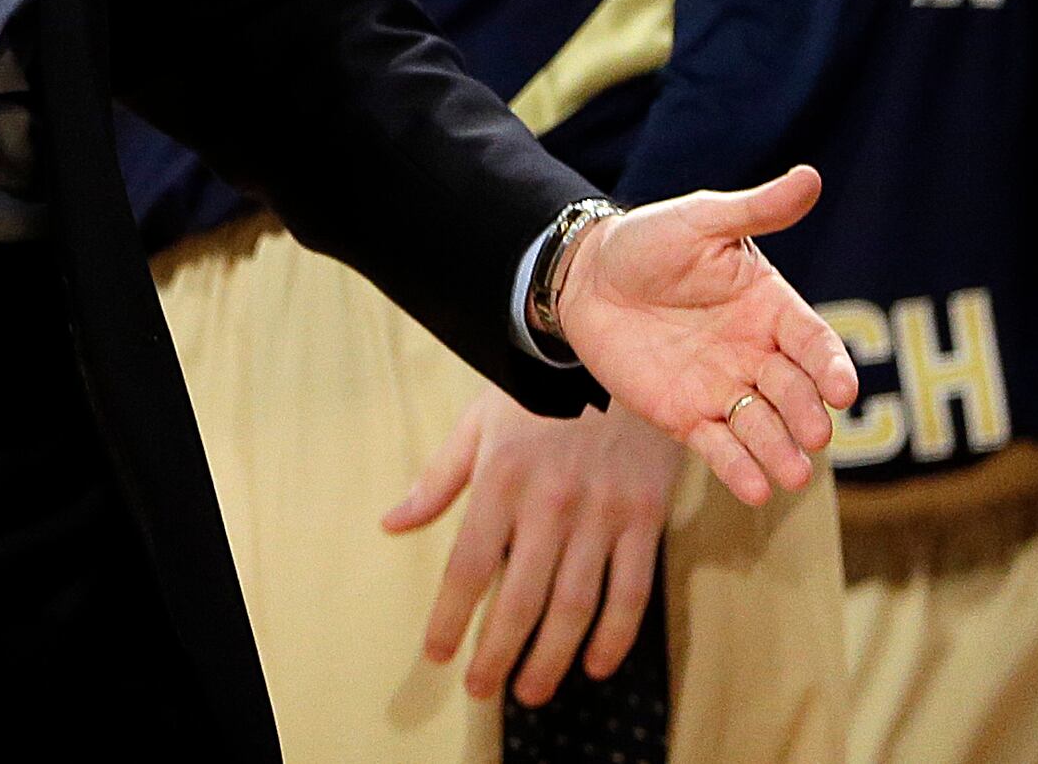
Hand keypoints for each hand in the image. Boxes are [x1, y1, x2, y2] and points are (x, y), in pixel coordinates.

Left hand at [384, 394, 673, 704]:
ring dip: (551, 657)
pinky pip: (631, 589)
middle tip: (483, 690)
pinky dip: (615, 634)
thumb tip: (393, 524)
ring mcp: (601, 513)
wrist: (608, 346)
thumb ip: (438, 480)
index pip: (468, 566)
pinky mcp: (644, 516)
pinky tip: (596, 664)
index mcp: (500, 479)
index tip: (437, 654)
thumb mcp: (477, 422)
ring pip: (574, 605)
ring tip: (531, 691)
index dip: (450, 617)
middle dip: (497, 653)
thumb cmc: (536, 385)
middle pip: (519, 598)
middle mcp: (549, 503)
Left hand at [552, 168, 857, 506]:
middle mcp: (757, 355)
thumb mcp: (701, 221)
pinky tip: (757, 490)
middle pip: (793, 391)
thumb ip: (755, 211)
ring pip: (763, 427)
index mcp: (771, 309)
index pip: (813, 342)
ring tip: (794, 475)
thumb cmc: (650, 243)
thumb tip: (810, 177)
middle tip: (817, 432)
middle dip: (806, 413)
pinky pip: (720, 447)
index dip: (830, 366)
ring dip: (781, 452)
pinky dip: (740, 469)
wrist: (586, 277)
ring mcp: (725, 389)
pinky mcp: (687, 417)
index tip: (843, 389)